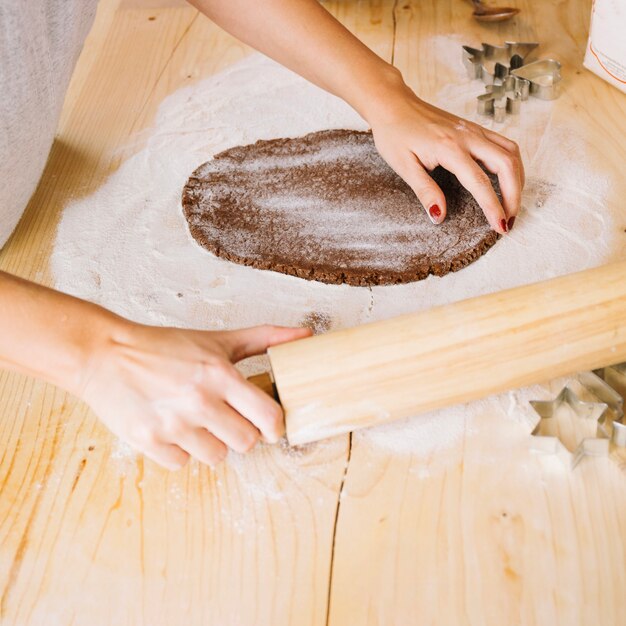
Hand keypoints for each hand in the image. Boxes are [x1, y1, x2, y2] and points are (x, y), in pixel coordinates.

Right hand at [80, 321, 311, 469]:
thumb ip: (264, 338)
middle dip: (242, 433)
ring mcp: (173, 424)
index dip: (275, 427)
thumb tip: (305, 335)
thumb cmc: (165, 347)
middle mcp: (199, 401)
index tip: (269, 425)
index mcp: (219, 374)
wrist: (106, 354)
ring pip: (216, 457)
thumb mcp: (217, 340)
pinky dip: (180, 451)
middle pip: (246, 443)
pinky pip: (182, 464)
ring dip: (211, 443)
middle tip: (226, 418)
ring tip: (195, 420)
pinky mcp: (149, 442)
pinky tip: (171, 428)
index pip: (269, 419)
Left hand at [369, 88, 523, 233]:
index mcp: (450, 148)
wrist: (394, 105)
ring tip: (512, 204)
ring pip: (510, 153)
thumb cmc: (395, 134)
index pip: (480, 182)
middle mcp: (468, 136)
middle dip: (514, 196)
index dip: (493, 207)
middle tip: (509, 220)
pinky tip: (508, 180)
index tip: (500, 226)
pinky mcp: (474, 128)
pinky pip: (504, 144)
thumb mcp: (403, 166)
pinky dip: (512, 164)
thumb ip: (424, 191)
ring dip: (518, 180)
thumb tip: (439, 216)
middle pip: (506, 165)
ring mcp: (474, 130)